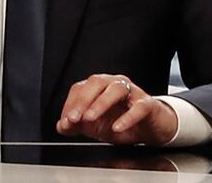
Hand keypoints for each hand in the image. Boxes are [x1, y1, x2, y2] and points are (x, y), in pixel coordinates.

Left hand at [56, 74, 177, 145]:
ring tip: (90, 118)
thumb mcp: (96, 126)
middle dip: (83, 100)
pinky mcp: (148, 104)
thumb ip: (77, 125)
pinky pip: (138, 107)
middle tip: (74, 118)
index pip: (81, 88)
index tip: (65, 120)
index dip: (70, 103)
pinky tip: (117, 127)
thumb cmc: (122, 121)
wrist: (150, 128)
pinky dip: (127, 117)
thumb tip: (61, 126)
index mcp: (100, 87)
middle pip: (97, 82)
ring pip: (117, 89)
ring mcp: (133, 92)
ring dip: (101, 103)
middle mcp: (115, 84)